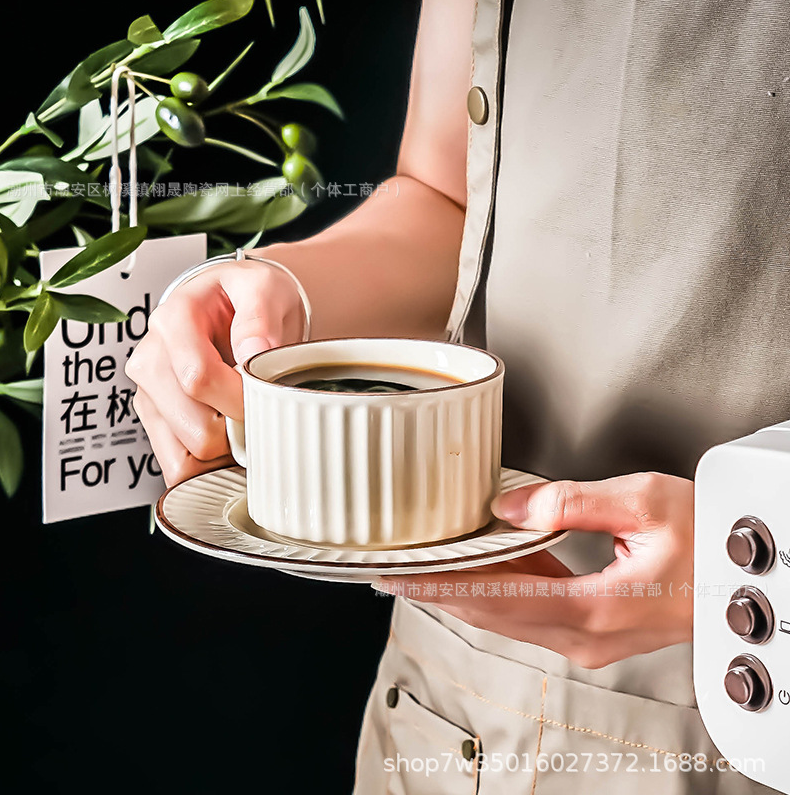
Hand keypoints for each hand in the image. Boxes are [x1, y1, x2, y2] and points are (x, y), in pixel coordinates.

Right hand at [126, 258, 305, 485]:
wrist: (238, 304)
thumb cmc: (247, 297)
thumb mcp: (264, 288)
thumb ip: (260, 316)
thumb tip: (254, 350)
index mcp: (174, 320)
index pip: (199, 378)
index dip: (239, 398)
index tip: (263, 395)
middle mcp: (152, 358)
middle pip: (195, 427)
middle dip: (237, 428)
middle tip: (259, 408)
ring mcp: (150, 393)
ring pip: (184, 453)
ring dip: (224, 449)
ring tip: (244, 419)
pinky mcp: (156, 419)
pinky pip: (176, 464)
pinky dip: (208, 465)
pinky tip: (229, 440)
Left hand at [380, 473, 694, 667]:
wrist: (746, 575)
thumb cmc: (709, 537)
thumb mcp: (643, 503)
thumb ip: (569, 502)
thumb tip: (509, 508)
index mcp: (596, 607)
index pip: (497, 599)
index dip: (442, 586)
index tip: (400, 576)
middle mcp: (586, 633)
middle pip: (492, 613)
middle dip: (439, 590)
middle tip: (393, 571)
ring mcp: (589, 636)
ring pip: (507, 616)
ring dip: (462, 592)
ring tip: (420, 568)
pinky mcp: (592, 626)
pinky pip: (531, 610)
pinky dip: (495, 590)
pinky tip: (475, 567)